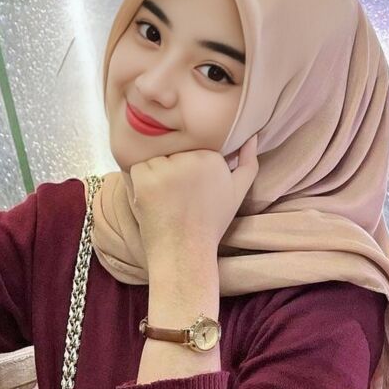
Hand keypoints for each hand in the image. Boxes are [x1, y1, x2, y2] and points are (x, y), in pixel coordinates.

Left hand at [122, 133, 259, 258]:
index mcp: (212, 157)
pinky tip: (154, 201)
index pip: (192, 147)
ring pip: (154, 158)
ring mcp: (167, 168)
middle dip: (172, 169)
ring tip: (167, 200)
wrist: (186, 252)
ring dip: (155, 175)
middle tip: (179, 198)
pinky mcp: (146, 178)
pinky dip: (140, 182)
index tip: (193, 190)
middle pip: (173, 151)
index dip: (188, 168)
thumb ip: (247, 163)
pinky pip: (137, 168)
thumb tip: (252, 137)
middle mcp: (190, 158)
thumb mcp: (237, 193)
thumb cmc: (211, 223)